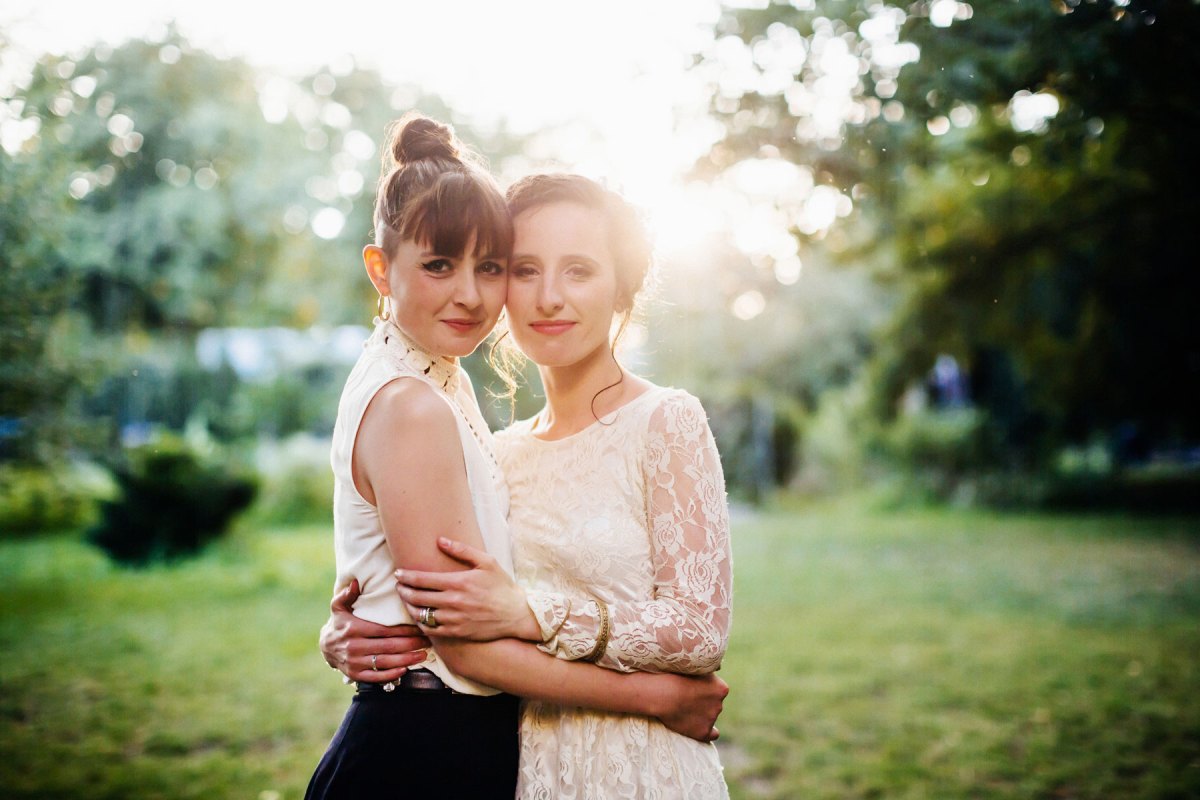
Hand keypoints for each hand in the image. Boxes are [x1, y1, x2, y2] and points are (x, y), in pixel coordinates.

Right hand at [320, 578, 430, 682]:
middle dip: (411, 644)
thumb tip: (356, 582)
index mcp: (354, 629)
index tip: (419, 628)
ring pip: (385, 662)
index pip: (384, 630)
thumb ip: (347, 594)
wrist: (325, 647)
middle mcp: (354, 647)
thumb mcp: (338, 607)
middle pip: (389, 646)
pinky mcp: (356, 674)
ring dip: (406, 660)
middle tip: (427, 641)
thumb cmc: (339, 624)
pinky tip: (406, 669)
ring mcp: (355, 662)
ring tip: (423, 655)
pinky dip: (391, 674)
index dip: (404, 630)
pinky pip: (376, 676)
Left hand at [395, 537, 538, 640]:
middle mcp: (453, 602)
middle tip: (399, 586)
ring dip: (410, 607)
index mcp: (458, 582)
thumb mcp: (487, 562)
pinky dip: (421, 623)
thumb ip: (462, 550)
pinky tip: (419, 617)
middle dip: (403, 591)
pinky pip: (431, 630)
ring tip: (406, 600)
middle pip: (417, 597)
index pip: (422, 579)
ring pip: (421, 615)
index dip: (406, 576)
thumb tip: (440, 541)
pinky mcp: (457, 632)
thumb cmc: (501, 586)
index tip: (398, 573)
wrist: (516, 614)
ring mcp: (454, 619)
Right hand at [653, 673, 728, 742]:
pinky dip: (709, 732)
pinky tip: (703, 729)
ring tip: (683, 709)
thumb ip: (708, 671)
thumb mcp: (696, 666)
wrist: (663, 694)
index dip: (704, 689)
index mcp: (722, 689)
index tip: (692, 687)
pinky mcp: (703, 732)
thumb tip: (719, 668)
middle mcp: (720, 705)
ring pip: (710, 717)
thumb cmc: (676, 676)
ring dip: (701, 714)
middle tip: (686, 698)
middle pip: (714, 704)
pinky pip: (713, 734)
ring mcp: (711, 719)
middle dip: (703, 702)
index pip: (718, 691)